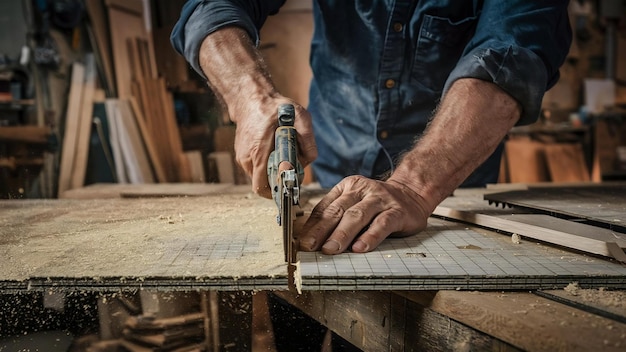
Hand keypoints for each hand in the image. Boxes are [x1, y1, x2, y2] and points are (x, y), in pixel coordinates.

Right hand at [232, 96, 316, 197]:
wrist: (251, 97)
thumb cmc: (276, 107)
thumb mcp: (301, 117)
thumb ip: (308, 140)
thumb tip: (309, 159)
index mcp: (258, 153)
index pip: (261, 187)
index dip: (275, 193)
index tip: (287, 188)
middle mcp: (247, 158)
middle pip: (263, 182)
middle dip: (278, 180)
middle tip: (291, 167)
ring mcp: (242, 156)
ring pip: (259, 175)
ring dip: (272, 171)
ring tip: (283, 156)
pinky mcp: (242, 153)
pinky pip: (256, 167)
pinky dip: (266, 164)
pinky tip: (275, 151)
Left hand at [298, 175, 430, 253]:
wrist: (412, 193)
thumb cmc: (378, 204)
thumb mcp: (355, 203)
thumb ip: (337, 217)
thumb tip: (313, 240)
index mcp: (347, 187)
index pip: (326, 208)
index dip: (312, 226)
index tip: (302, 242)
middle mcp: (362, 190)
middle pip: (338, 211)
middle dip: (322, 230)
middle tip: (311, 247)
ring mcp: (380, 199)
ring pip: (357, 216)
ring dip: (342, 234)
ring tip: (331, 249)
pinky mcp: (397, 211)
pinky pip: (382, 224)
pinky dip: (370, 236)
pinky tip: (361, 248)